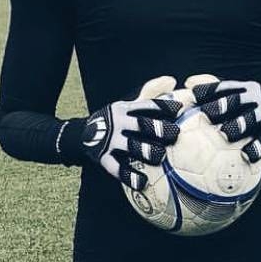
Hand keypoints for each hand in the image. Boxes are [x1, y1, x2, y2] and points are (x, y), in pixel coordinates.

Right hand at [82, 76, 182, 190]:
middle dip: (157, 128)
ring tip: (160, 156)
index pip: (146, 105)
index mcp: (125, 108)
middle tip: (175, 133)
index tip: (180, 109)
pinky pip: (117, 168)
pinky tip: (142, 182)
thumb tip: (172, 79)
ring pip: (130, 145)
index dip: (163, 106)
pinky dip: (129, 176)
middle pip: (140, 123)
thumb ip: (149, 93)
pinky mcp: (102, 157)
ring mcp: (110, 140)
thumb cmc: (115, 119)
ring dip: (146, 150)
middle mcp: (118, 122)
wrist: (80, 134)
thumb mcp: (127, 104)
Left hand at [186, 76, 260, 162]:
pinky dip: (257, 147)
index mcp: (245, 89)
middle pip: (237, 100)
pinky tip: (247, 155)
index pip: (225, 87)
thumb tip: (188, 84)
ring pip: (251, 118)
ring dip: (238, 124)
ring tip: (225, 134)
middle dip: (222, 105)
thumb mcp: (242, 97)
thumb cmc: (253, 108)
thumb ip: (219, 94)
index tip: (194, 95)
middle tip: (207, 113)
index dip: (210, 90)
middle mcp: (256, 98)